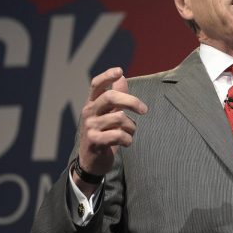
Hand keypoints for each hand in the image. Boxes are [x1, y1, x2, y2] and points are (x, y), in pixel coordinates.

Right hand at [75, 67, 147, 191]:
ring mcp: (90, 126)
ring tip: (130, 133)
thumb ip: (116, 96)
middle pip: (111, 97)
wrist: (91, 162)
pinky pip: (118, 135)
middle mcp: (88, 112)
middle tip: (144, 110)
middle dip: (131, 101)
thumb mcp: (108, 114)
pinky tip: (126, 143)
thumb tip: (122, 77)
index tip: (120, 71)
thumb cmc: (103, 134)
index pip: (96, 84)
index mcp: (92, 103)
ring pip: (119, 118)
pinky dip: (128, 139)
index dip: (107, 76)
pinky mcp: (94, 141)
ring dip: (132, 127)